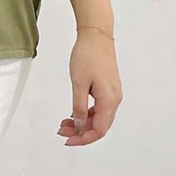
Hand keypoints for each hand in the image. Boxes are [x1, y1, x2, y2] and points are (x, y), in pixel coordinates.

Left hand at [57, 29, 120, 145]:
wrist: (96, 35)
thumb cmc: (87, 56)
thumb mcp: (79, 84)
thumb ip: (79, 107)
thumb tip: (81, 126)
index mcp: (109, 100)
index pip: (100, 130)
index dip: (84, 139)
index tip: (67, 140)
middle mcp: (114, 99)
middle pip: (100, 125)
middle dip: (81, 132)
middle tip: (61, 130)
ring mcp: (112, 93)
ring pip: (98, 117)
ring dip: (82, 123)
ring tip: (64, 122)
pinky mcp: (107, 88)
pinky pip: (98, 108)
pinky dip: (86, 113)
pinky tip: (73, 113)